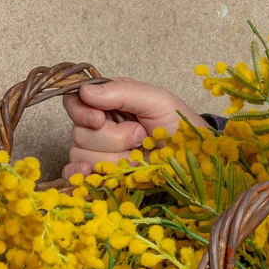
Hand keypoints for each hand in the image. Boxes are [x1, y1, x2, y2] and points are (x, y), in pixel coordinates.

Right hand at [62, 78, 201, 178]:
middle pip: (79, 132)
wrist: (194, 159)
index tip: (100, 119)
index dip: (82, 112)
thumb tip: (86, 91)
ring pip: (80, 154)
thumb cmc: (179, 125)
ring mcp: (99, 152)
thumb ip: (122, 92)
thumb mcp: (157, 100)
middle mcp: (99, 126)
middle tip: (140, 136)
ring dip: (114, 157)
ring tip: (138, 154)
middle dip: (112, 137)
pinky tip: (94, 174)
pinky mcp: (101, 175)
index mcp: (108, 102)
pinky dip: (80, 176)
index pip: (75, 102)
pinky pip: (75, 176)